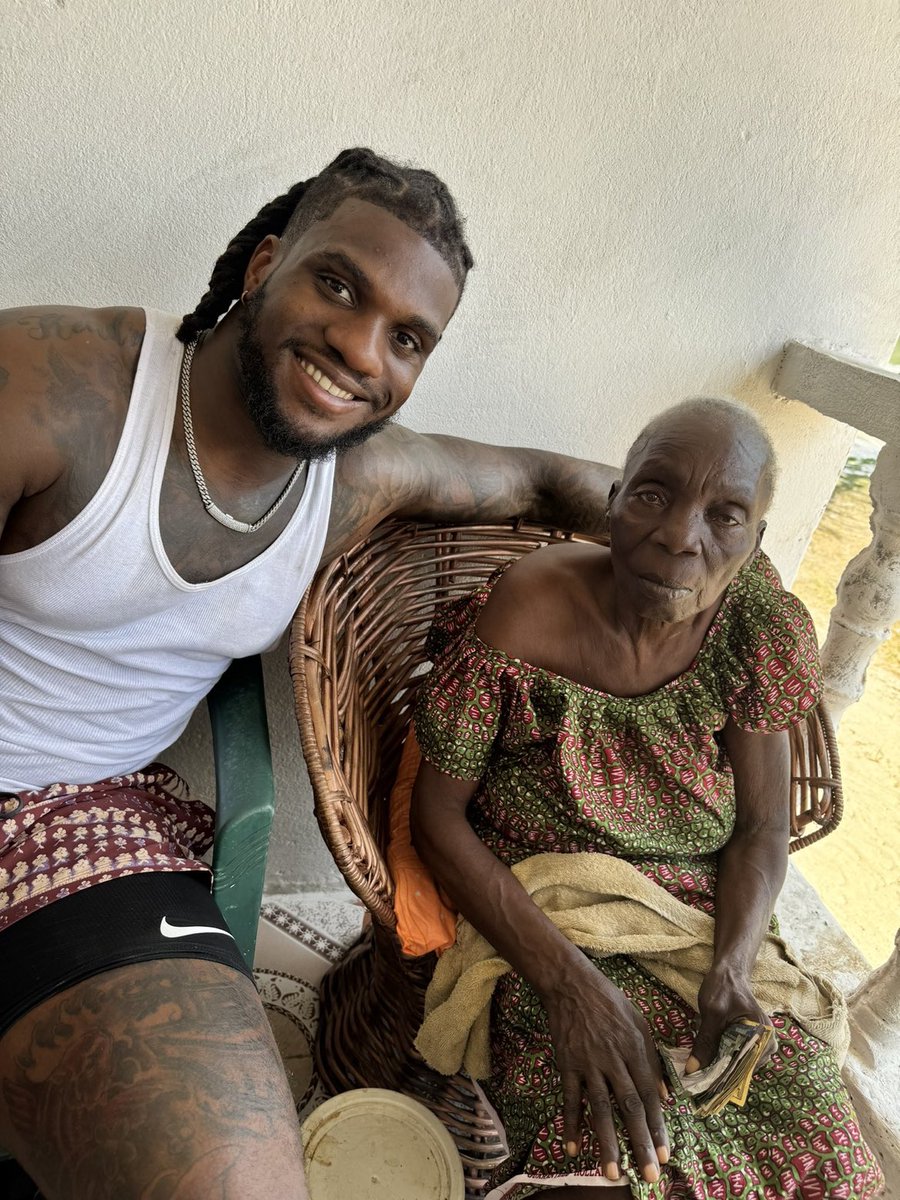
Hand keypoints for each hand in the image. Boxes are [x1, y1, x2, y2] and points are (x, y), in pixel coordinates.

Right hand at [542, 961, 668, 1183]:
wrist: (572, 985)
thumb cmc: (611, 1003)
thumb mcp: (640, 1024)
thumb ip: (653, 1061)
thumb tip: (665, 1095)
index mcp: (636, 1050)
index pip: (650, 1094)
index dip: (658, 1126)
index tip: (665, 1155)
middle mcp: (614, 1060)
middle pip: (629, 1107)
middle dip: (640, 1143)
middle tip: (649, 1175)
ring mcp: (588, 1063)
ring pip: (600, 1108)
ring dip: (607, 1142)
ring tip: (612, 1172)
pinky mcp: (567, 1064)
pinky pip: (570, 1099)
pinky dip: (571, 1124)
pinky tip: (573, 1148)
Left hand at [687, 963, 773, 1073]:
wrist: (728, 971)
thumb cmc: (723, 987)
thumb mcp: (712, 1013)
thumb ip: (705, 1042)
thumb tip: (693, 1070)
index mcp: (763, 1033)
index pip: (746, 1065)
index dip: (725, 1078)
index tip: (706, 1088)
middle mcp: (767, 1040)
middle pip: (744, 1067)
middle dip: (722, 1075)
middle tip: (700, 1081)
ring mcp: (759, 1041)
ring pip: (739, 1063)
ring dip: (722, 1068)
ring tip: (701, 1073)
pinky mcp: (750, 1040)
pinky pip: (737, 1055)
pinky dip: (723, 1059)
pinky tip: (708, 1061)